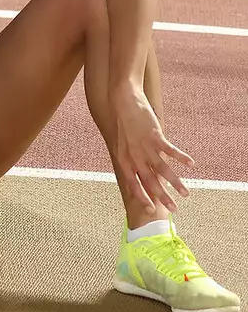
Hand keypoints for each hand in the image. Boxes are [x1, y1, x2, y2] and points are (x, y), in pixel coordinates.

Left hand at [111, 87, 191, 211]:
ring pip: (162, 169)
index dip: (142, 197)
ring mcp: (144, 146)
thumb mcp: (121, 145)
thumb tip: (135, 176)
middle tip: (174, 209)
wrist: (123, 102)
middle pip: (150, 181)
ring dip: (175, 183)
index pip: (133, 184)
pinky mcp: (154, 135)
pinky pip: (170, 150)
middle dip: (163, 197)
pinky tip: (191, 164)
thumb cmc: (123, 124)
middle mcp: (134, 156)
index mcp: (124, 159)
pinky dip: (181, 157)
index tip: (151, 210)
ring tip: (186, 194)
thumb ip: (130, 161)